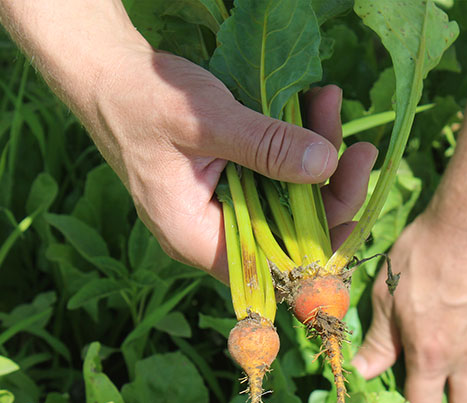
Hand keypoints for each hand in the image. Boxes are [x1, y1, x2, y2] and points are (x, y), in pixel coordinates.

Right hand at [79, 43, 375, 279]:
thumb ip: (266, 146)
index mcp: (195, 236)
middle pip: (288, 231)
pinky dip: (295, 142)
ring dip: (316, 154)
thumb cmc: (143, 98)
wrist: (108, 72)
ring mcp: (220, 205)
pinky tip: (313, 105)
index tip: (356, 210)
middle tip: (358, 148)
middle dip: (329, 189)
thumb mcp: (207, 121)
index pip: (271, 267)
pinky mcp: (228, 179)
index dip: (319, 247)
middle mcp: (211, 230)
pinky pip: (274, 173)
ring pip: (286, 197)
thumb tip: (326, 165)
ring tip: (330, 102)